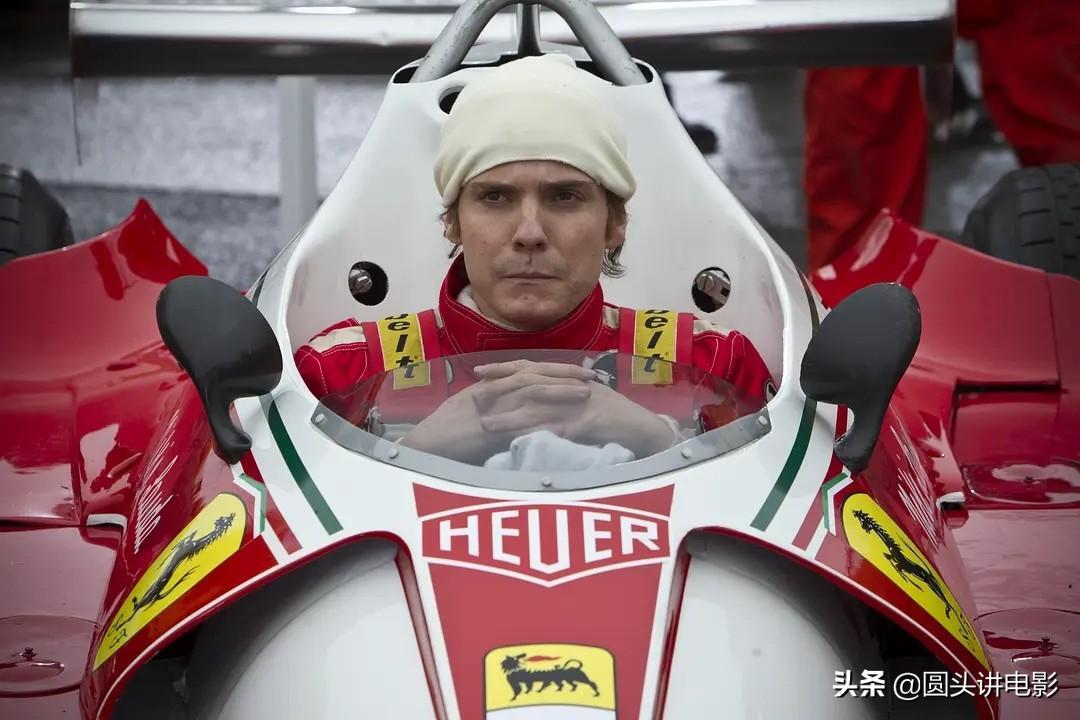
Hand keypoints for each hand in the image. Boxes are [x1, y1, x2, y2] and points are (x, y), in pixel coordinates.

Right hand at [399, 360, 593, 462]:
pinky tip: (565, 421)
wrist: (424, 446)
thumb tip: (517, 409)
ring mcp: (489, 406)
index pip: (527, 369)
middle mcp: (491, 389)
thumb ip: (494, 407)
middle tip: (592, 374)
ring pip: (531, 389)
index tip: (578, 370)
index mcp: (488, 384)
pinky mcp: (488, 426)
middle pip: (534, 372)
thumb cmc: (444, 435)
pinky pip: (519, 419)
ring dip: (561, 389)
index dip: (554, 368)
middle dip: (565, 373)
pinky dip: (543, 418)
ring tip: (586, 392)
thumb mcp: (471, 414)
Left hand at [475, 361, 677, 456]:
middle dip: (498, 390)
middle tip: (473, 398)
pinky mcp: (591, 421)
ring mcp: (580, 402)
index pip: (528, 368)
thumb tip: (526, 403)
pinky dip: (542, 436)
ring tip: (487, 427)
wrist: (641, 425)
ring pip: (539, 408)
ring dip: (511, 418)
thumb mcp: (577, 403)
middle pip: (528, 384)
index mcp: (565, 379)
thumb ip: (554, 401)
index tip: (476, 373)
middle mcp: (570, 385)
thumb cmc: (609, 417)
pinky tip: (522, 443)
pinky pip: (563, 430)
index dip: (502, 369)